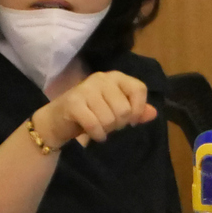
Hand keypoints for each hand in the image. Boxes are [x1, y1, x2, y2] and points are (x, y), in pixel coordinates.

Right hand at [35, 71, 156, 146]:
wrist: (57, 121)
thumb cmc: (91, 113)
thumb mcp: (116, 111)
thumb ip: (136, 111)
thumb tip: (153, 113)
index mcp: (115, 77)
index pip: (139, 89)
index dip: (138, 109)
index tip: (132, 121)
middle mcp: (101, 79)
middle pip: (124, 109)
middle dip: (119, 124)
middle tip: (108, 124)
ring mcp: (86, 89)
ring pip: (110, 119)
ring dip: (106, 130)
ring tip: (99, 127)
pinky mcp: (73, 103)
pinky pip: (95, 125)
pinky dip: (97, 135)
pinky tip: (94, 135)